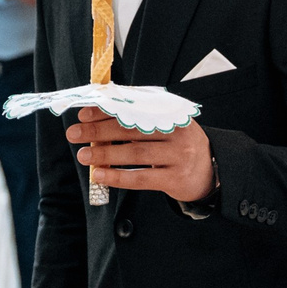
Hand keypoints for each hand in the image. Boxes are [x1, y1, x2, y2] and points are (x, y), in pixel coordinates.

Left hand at [71, 106, 214, 203]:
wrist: (212, 172)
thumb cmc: (180, 146)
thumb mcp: (167, 126)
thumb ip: (139, 120)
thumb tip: (98, 120)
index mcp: (171, 114)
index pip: (133, 109)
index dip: (106, 111)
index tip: (83, 114)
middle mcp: (176, 132)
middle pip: (131, 129)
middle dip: (98, 131)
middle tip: (74, 134)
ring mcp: (178, 156)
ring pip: (134, 154)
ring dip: (105, 154)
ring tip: (83, 155)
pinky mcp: (175, 179)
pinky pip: (141, 178)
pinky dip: (118, 176)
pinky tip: (100, 175)